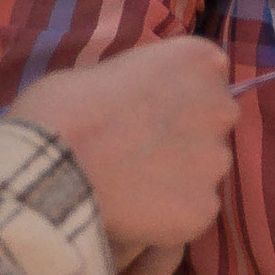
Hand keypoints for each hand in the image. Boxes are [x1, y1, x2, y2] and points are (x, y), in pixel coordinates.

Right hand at [10, 39, 238, 255]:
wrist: (53, 166)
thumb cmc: (64, 107)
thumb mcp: (106, 70)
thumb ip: (141, 83)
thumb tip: (140, 102)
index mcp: (200, 61)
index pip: (206, 75)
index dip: (175, 94)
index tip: (147, 108)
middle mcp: (221, 108)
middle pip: (212, 123)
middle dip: (184, 135)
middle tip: (138, 149)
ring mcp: (216, 161)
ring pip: (204, 170)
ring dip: (178, 175)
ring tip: (131, 184)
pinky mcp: (204, 208)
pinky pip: (191, 210)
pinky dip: (168, 213)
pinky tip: (132, 210)